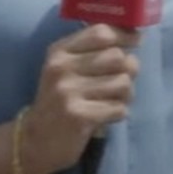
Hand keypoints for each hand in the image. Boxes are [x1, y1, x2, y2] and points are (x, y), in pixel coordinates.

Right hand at [22, 24, 140, 173]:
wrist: (36, 141)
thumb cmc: (59, 100)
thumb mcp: (66, 68)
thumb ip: (93, 50)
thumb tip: (135, 33)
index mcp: (59, 51)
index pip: (101, 33)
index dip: (125, 35)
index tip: (136, 41)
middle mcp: (62, 68)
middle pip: (117, 57)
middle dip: (129, 69)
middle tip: (123, 79)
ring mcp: (69, 92)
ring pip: (122, 83)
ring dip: (126, 94)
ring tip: (114, 100)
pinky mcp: (79, 117)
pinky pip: (119, 108)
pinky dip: (119, 112)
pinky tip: (107, 115)